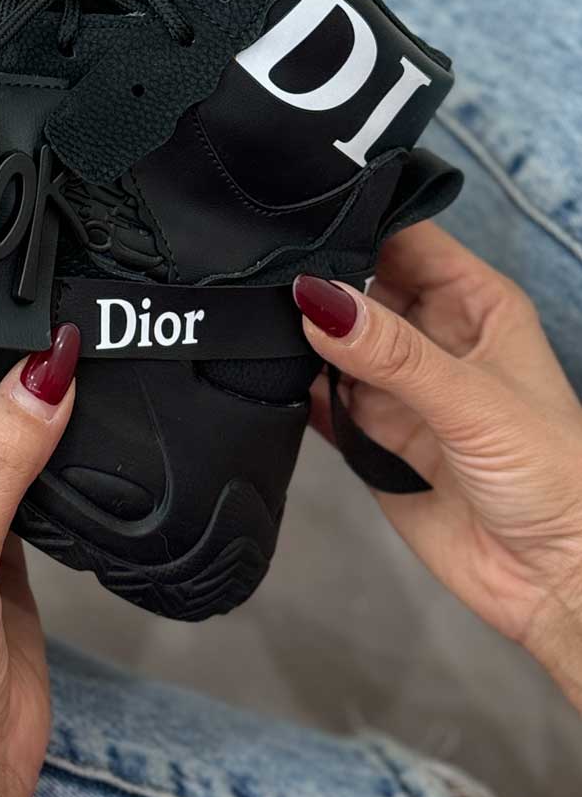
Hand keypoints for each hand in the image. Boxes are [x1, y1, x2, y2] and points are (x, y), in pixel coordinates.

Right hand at [294, 222, 581, 705]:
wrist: (556, 584)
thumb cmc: (551, 475)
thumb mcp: (473, 401)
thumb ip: (393, 353)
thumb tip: (315, 298)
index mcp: (474, 302)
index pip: (403, 236)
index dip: (354, 220)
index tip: (289, 212)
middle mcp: (433, 335)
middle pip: (358, 283)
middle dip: (313, 276)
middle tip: (252, 267)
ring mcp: (400, 387)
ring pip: (333, 340)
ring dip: (297, 333)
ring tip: (244, 314)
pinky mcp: (373, 436)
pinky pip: (320, 399)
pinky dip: (292, 388)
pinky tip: (257, 372)